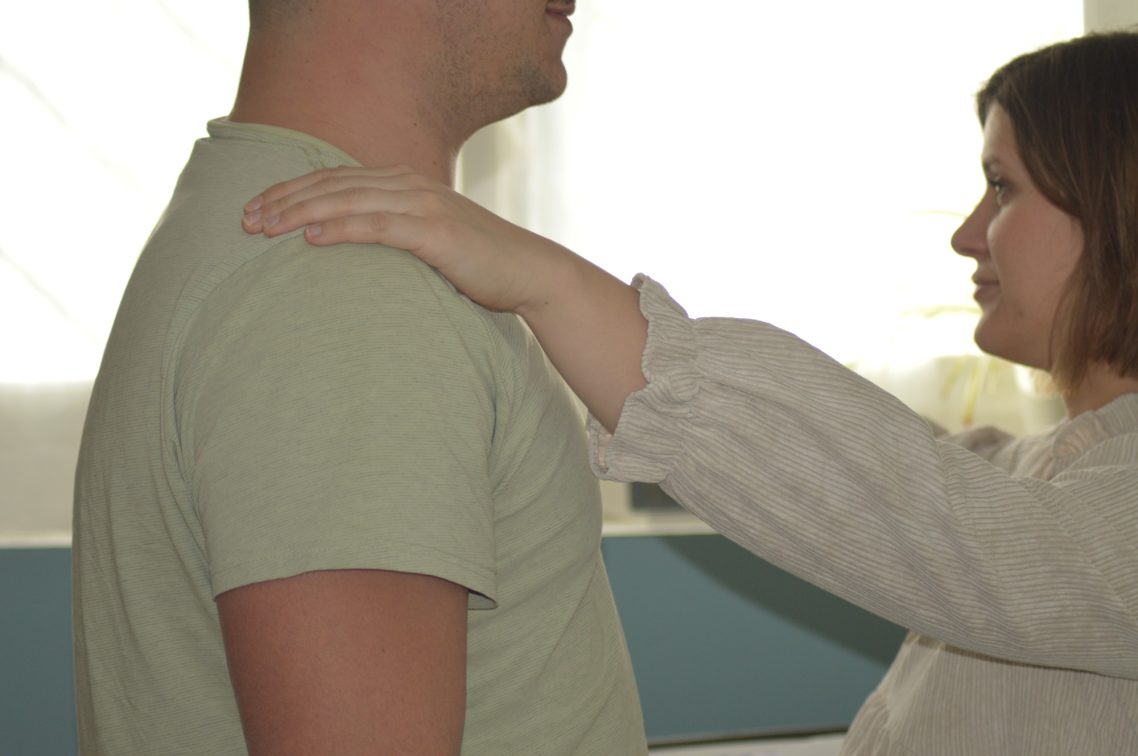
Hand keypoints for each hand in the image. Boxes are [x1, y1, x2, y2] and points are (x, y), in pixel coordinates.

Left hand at [242, 166, 569, 314]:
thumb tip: (352, 253)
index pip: (335, 180)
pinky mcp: (434, 232)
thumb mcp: (428, 242)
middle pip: (332, 186)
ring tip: (264, 228)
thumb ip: (393, 235)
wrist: (529, 272)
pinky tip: (311, 239)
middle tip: (244, 221)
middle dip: (283, 201)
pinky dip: (341, 228)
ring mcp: (422, 205)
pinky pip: (378, 226)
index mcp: (404, 183)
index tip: (255, 209)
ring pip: (347, 201)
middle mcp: (409, 185)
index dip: (291, 191)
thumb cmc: (477, 264)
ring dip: (300, 213)